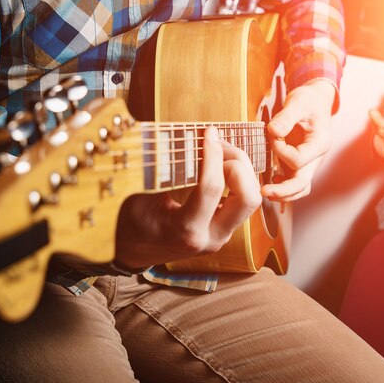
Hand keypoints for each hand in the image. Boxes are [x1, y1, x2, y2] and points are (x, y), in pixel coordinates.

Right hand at [114, 127, 261, 269]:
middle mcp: (211, 237)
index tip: (208, 132)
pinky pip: (243, 199)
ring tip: (218, 151)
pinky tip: (218, 164)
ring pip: (252, 197)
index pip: (212, 188)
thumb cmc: (131, 222)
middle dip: (237, 163)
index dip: (213, 154)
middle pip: (248, 197)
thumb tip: (181, 139)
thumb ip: (164, 172)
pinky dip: (236, 177)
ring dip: (241, 169)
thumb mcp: (140, 195)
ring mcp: (221, 235)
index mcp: (187, 231)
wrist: (132, 250)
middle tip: (216, 145)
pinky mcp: (224, 229)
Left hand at [261, 80, 335, 201]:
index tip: (271, 135)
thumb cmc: (308, 100)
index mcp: (320, 144)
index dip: (280, 151)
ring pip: (299, 188)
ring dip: (283, 194)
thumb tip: (273, 130)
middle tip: (263, 190)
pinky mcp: (300, 164)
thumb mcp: (298, 102)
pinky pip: (294, 183)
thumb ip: (286, 117)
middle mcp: (316, 158)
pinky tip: (270, 180)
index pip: (298, 159)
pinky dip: (283, 187)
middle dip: (283, 190)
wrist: (315, 100)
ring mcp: (309, 163)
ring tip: (265, 192)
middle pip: (302, 183)